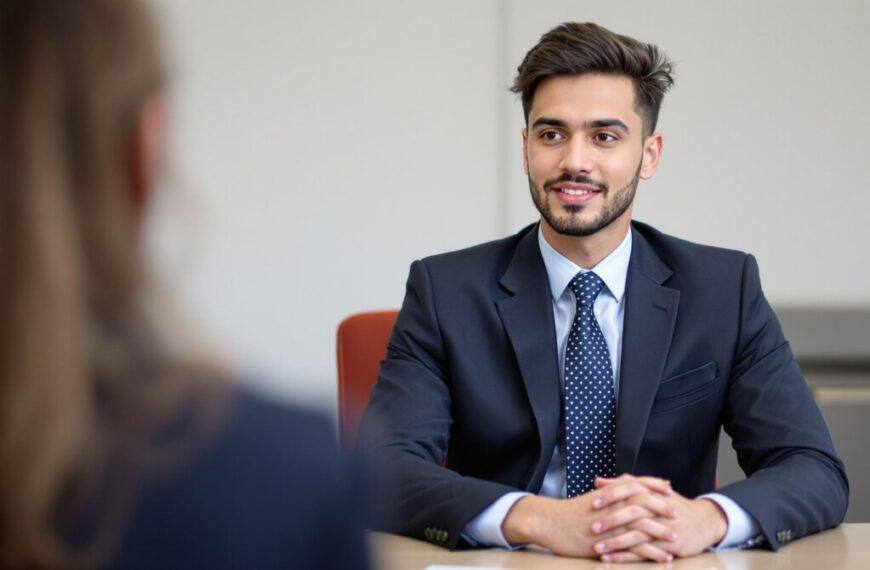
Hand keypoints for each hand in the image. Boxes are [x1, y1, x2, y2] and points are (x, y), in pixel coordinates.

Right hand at [501, 475, 677, 560]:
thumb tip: (622, 486)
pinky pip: (634, 547)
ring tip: (675, 539)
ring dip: (661, 532)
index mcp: (606, 494)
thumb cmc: (568, 512)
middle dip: (662, 507)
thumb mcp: (589, 499)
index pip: (635, 483)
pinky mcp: (607, 542)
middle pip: (643, 503)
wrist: (548, 522)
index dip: (653, 484)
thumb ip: (607, 492)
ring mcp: (609, 525)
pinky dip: (651, 552)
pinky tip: (662, 557)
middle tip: (678, 513)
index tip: (668, 487)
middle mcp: (610, 506)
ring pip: (641, 526)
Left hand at [593, 478, 727, 562]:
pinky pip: (645, 553)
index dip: (611, 496)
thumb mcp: (651, 491)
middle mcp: (658, 510)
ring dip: (617, 543)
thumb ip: (623, 484)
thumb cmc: (670, 505)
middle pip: (633, 513)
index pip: (629, 491)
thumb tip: (598, 481)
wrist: (704, 521)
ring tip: (597, 549)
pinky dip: (628, 557)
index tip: (592, 502)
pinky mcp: (669, 546)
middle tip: (592, 527)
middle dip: (611, 521)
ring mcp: (664, 529)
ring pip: (638, 536)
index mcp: (652, 494)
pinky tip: (612, 559)